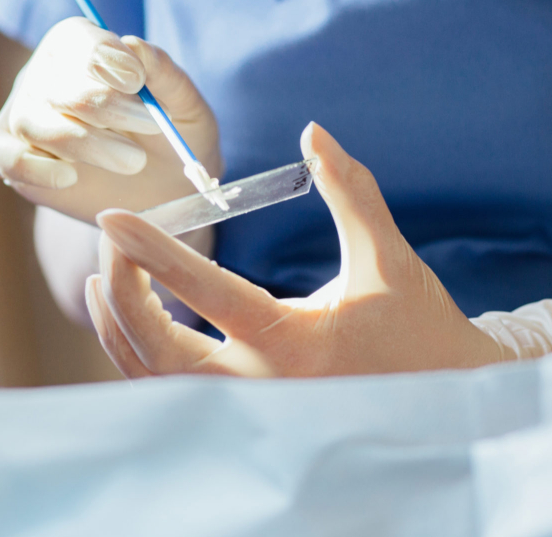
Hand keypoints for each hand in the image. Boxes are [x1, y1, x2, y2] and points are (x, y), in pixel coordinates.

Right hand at [0, 17, 220, 222]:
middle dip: (105, 107)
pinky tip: (70, 179)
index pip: (77, 39)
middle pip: (58, 86)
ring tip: (132, 162)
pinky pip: (4, 158)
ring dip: (83, 143)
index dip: (102, 56)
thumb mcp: (186, 107)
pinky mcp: (10, 156)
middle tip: (151, 126)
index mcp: (84, 48)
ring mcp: (24, 116)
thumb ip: (166, 75)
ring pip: (33, 123)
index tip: (136, 80)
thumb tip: (135, 45)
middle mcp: (46, 76)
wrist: (163, 190)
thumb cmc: (172, 137)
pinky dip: (33, 169)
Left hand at [84, 123, 504, 376]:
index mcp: (295, 344)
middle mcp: (263, 388)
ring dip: (122, 329)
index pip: (207, 293)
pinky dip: (143, 358)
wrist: (445, 398)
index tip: (113, 218)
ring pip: (158, 382)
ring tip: (106, 275)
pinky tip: (133, 318)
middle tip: (112, 240)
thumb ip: (351, 192)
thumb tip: (314, 133)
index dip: (154, 253)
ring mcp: (251, 411)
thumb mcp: (388, 257)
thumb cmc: (419, 327)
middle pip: (160, 350)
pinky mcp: (248, 418)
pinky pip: (176, 394)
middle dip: (123, 293)